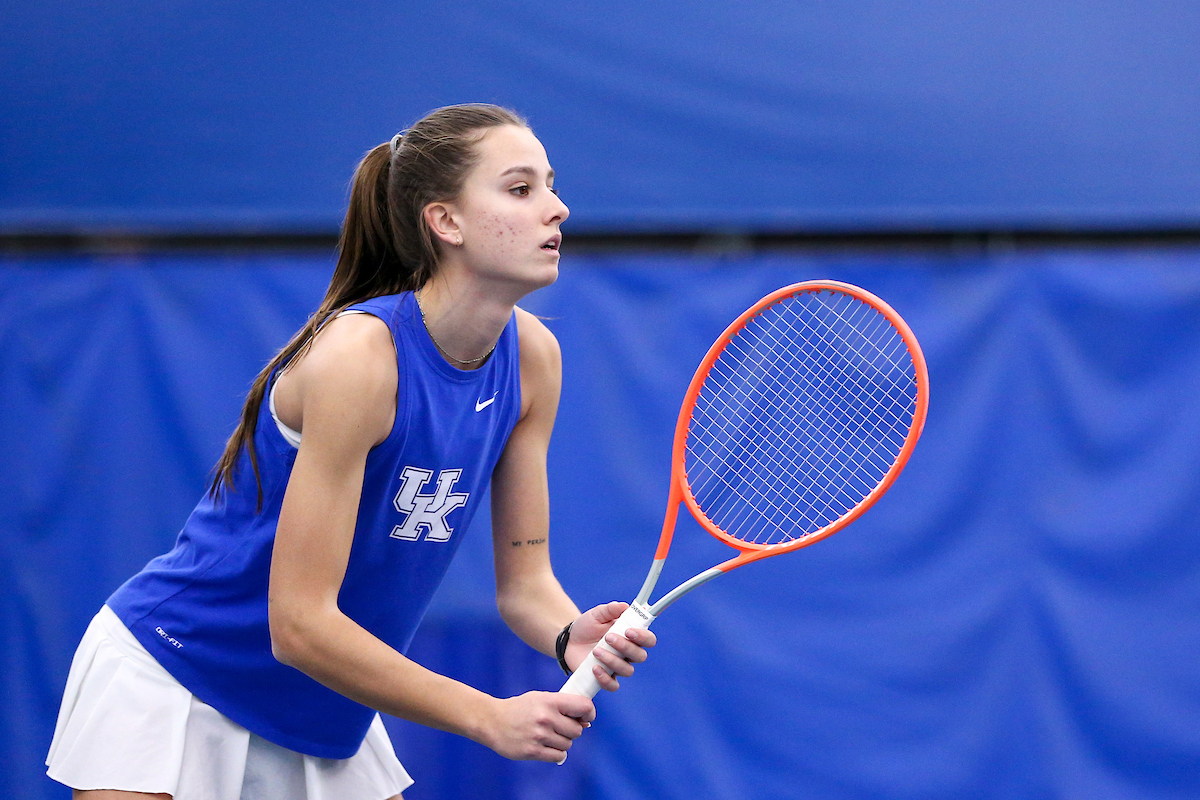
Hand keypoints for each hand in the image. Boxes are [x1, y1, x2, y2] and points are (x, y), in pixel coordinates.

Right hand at [480, 691, 595, 761]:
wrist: (492, 721)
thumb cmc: (520, 708)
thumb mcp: (540, 698)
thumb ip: (563, 707)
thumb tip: (586, 722)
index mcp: (550, 701)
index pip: (584, 707)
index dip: (589, 713)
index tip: (586, 718)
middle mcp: (546, 718)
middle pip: (577, 730)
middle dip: (572, 730)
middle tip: (560, 727)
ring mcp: (539, 735)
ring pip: (568, 744)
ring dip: (562, 742)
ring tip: (549, 736)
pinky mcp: (533, 751)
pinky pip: (558, 756)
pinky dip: (556, 753)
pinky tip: (547, 746)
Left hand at [565, 601, 657, 691]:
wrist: (569, 641)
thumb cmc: (587, 626)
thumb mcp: (596, 614)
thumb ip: (610, 610)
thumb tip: (624, 606)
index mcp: (630, 636)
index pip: (648, 639)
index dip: (643, 637)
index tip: (629, 631)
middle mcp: (628, 653)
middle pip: (640, 656)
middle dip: (626, 647)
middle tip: (608, 637)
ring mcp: (617, 666)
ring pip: (627, 670)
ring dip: (613, 660)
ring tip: (596, 651)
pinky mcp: (606, 678)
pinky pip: (613, 685)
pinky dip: (605, 679)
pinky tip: (594, 668)